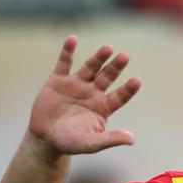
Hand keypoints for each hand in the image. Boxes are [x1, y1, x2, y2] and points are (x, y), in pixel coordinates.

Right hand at [28, 35, 141, 156]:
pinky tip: (73, 39)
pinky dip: (68, 51)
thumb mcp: (92, 143)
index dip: (128, 89)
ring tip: (108, 48)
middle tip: (125, 56)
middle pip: (107, 77)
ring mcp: (76, 85)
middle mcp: (92, 93)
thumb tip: (132, 140)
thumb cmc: (72, 142)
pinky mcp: (58, 80)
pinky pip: (64, 63)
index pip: (120, 96)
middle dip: (116, 67)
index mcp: (103, 107)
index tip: (137, 80)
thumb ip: (111, 139)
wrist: (45, 138)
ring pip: (90, 67)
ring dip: (98, 58)